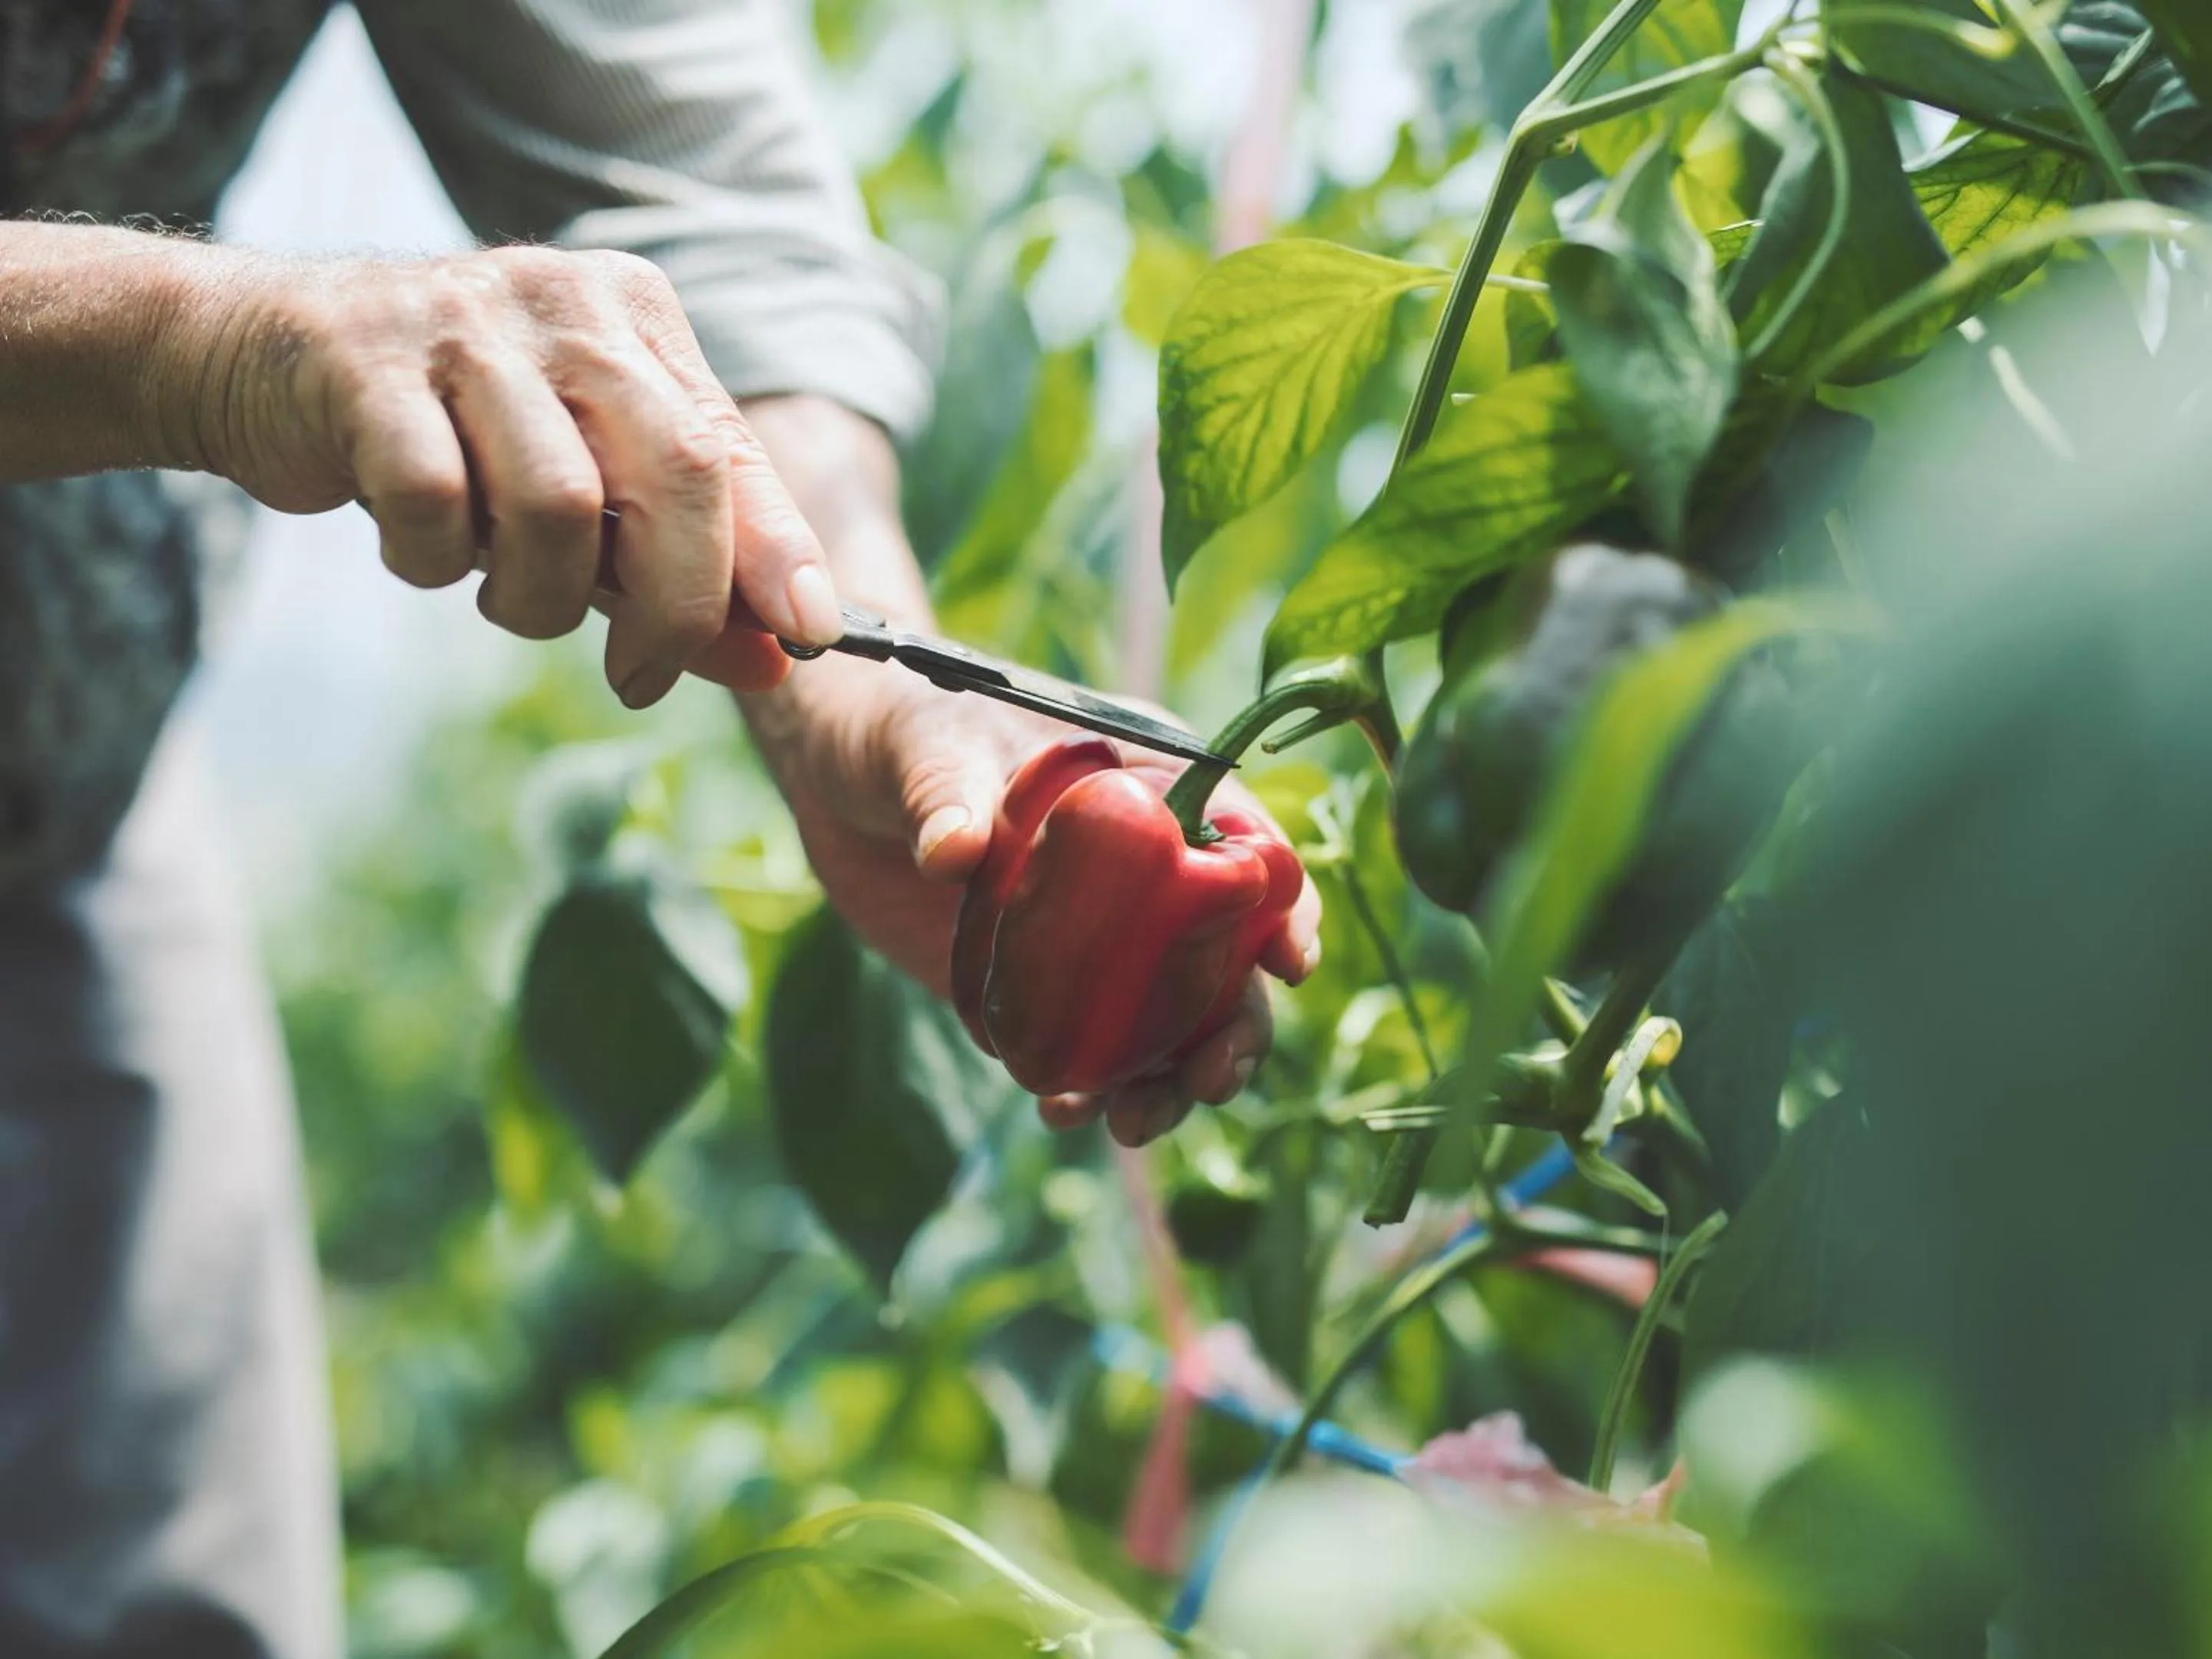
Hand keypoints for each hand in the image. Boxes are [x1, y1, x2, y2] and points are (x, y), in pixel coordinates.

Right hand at [170, 244, 839, 704]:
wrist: (257, 357)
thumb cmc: (451, 438)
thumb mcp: (581, 499)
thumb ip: (673, 573)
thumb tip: (776, 663)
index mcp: (635, 320)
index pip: (731, 450)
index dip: (779, 550)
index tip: (811, 636)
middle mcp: (567, 304)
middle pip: (673, 472)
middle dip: (674, 602)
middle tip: (641, 674)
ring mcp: (466, 324)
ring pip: (558, 503)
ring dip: (537, 595)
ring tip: (504, 594)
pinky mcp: (367, 364)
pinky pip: (437, 501)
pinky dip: (437, 559)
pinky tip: (421, 548)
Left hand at [757, 668, 1321, 1144]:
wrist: (840, 781)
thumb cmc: (903, 730)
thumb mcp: (927, 748)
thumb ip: (947, 793)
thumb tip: (953, 851)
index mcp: (1152, 787)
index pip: (1247, 845)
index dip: (1283, 905)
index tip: (1288, 962)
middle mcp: (1146, 870)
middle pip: (1227, 959)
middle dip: (1235, 1029)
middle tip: (1211, 1081)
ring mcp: (1101, 936)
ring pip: (1169, 1021)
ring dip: (1169, 1080)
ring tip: (1133, 1124)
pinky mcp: (1046, 985)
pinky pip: (1090, 1046)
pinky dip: (1090, 1087)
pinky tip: (1063, 1111)